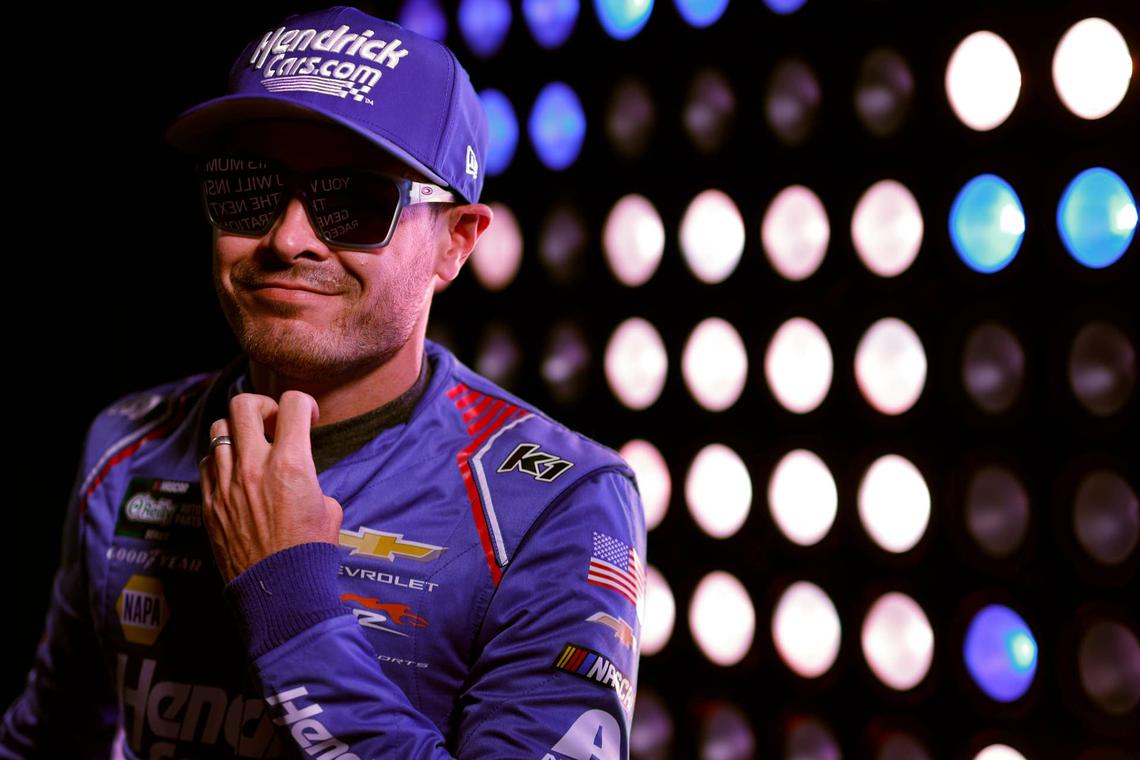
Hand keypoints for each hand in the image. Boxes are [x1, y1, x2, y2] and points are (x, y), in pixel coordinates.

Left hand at [198, 390, 342, 582]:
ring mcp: (226, 483)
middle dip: (262, 406)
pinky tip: (235, 472)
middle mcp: (255, 466)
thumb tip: (303, 478)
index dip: (304, 403)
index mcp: (291, 464)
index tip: (307, 417)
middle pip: (244, 405)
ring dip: (238, 431)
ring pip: (219, 430)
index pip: (292, 404)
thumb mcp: (328, 509)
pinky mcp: (209, 502)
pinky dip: (221, 459)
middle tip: (273, 422)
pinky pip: (207, 463)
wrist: (278, 590)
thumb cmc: (310, 552)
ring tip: (251, 446)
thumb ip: (312, 481)